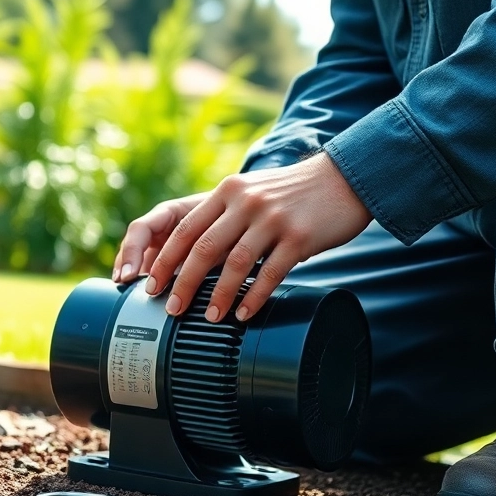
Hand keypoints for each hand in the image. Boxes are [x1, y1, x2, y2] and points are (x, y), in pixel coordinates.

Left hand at [112, 152, 371, 322]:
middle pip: (203, 247)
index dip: (165, 259)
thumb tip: (194, 259)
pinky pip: (270, 273)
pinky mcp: (299, 236)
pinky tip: (244, 313)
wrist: (345, 178)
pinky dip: (253, 297)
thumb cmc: (292, 193)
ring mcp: (272, 219)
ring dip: (218, 294)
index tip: (151, 284)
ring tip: (209, 317)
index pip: (185, 228)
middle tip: (171, 308)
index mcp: (228, 192)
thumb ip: (224, 216)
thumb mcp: (251, 192)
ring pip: (235, 263)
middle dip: (183, 282)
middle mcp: (246, 202)